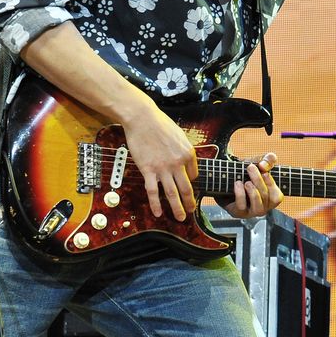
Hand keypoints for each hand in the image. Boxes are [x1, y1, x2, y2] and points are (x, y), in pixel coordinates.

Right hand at [120, 104, 199, 220]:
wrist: (142, 118)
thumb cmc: (160, 124)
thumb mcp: (179, 135)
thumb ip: (183, 150)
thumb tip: (185, 162)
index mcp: (188, 153)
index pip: (193, 174)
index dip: (191, 182)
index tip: (188, 188)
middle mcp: (178, 163)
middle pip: (187, 188)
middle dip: (190, 202)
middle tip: (192, 211)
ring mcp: (163, 168)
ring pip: (172, 194)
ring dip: (177, 208)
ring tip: (181, 218)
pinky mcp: (148, 170)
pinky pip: (153, 191)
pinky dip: (156, 204)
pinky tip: (158, 213)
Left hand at [222, 153, 283, 218]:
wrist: (227, 179)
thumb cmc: (248, 172)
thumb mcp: (260, 162)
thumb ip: (268, 159)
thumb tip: (264, 165)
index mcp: (271, 198)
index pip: (277, 197)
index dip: (271, 183)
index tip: (264, 170)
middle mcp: (263, 207)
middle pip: (265, 197)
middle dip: (258, 180)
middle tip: (250, 167)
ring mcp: (251, 212)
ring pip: (257, 205)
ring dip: (252, 190)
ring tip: (246, 181)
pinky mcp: (238, 212)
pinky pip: (242, 206)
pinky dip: (240, 193)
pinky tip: (237, 184)